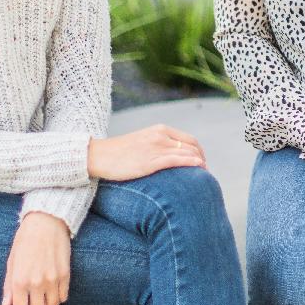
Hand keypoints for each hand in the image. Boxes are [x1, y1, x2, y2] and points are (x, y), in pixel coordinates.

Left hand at [1, 211, 70, 304]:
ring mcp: (52, 280)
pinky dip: (58, 297)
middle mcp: (36, 283)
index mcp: (19, 281)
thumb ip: (8, 287)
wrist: (46, 222)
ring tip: (44, 295)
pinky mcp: (65, 274)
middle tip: (32, 304)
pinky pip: (63, 297)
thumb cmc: (26, 240)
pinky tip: (53, 288)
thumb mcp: (11, 262)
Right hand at [87, 124, 205, 180]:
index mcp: (159, 130)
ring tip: (205, 175)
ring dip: (200, 163)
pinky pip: (177, 160)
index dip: (199, 151)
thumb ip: (157, 145)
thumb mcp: (142, 143)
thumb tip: (170, 157)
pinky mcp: (150, 161)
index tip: (202, 162)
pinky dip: (191, 163)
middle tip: (205, 171)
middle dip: (202, 158)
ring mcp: (156, 147)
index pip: (188, 139)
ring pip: (187, 152)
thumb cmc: (118, 153)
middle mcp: (160, 135)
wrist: (98, 156)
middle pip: (191, 146)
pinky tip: (199, 168)